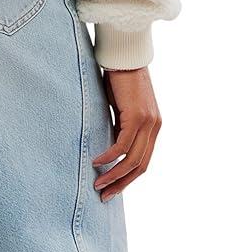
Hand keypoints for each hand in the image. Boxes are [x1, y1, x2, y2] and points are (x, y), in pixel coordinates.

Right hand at [92, 66, 160, 201]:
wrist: (124, 56)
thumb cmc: (119, 78)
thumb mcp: (121, 107)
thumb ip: (120, 126)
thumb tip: (110, 145)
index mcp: (153, 127)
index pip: (143, 160)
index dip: (127, 177)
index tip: (112, 187)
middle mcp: (155, 127)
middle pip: (140, 166)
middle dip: (121, 183)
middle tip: (104, 196)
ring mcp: (148, 123)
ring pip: (132, 159)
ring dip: (114, 175)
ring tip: (98, 184)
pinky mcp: (137, 117)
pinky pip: (122, 145)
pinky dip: (109, 156)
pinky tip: (97, 162)